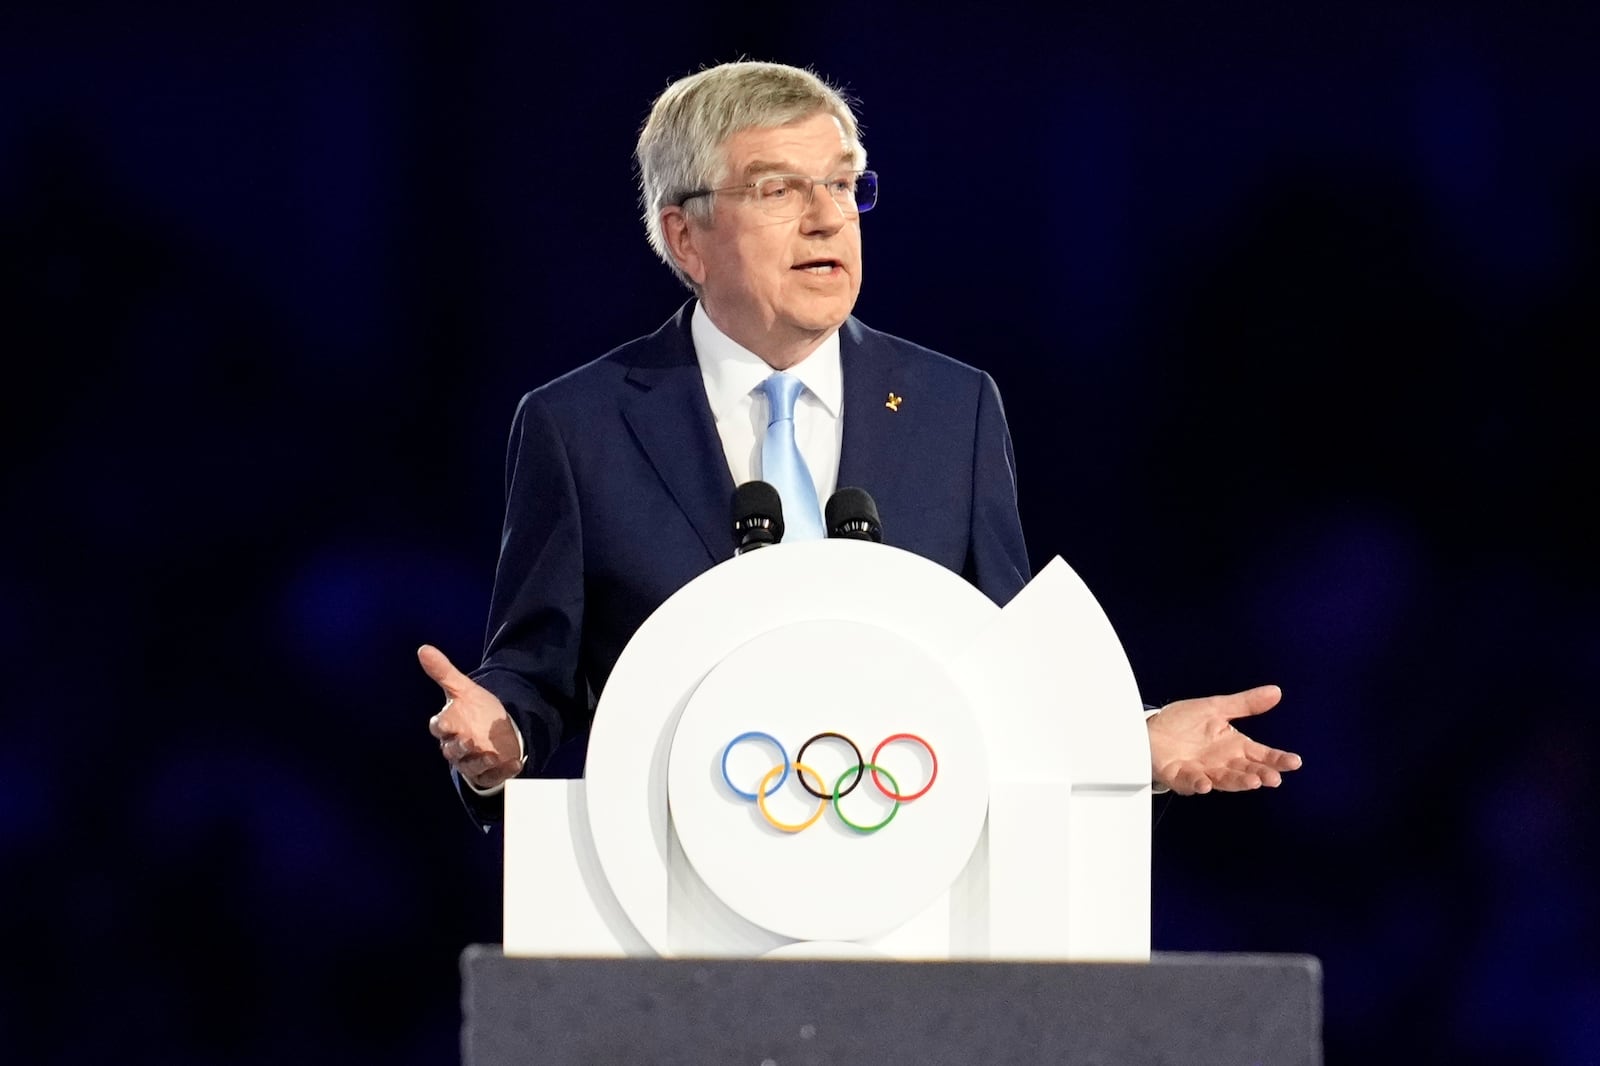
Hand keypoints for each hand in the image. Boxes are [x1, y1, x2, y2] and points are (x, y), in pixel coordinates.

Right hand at [420, 644, 524, 789]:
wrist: (495, 728)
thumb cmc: (473, 710)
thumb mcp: (462, 688)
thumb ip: (443, 671)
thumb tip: (423, 648)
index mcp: (448, 727)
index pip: (439, 727)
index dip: (441, 726)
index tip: (446, 723)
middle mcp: (457, 747)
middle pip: (453, 751)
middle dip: (460, 747)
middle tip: (470, 740)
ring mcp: (472, 761)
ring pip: (471, 766)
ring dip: (481, 762)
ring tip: (493, 755)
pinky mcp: (488, 773)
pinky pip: (494, 776)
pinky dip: (504, 771)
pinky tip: (516, 763)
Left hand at [1147, 684, 1301, 795]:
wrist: (1149, 727)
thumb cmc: (1183, 722)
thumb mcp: (1216, 708)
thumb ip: (1245, 704)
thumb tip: (1275, 691)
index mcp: (1234, 746)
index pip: (1261, 755)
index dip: (1278, 759)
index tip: (1294, 762)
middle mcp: (1222, 763)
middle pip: (1246, 771)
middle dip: (1260, 775)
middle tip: (1273, 778)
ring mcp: (1203, 771)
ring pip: (1224, 780)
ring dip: (1238, 782)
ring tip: (1252, 782)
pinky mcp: (1180, 776)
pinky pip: (1191, 782)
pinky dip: (1199, 784)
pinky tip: (1206, 784)